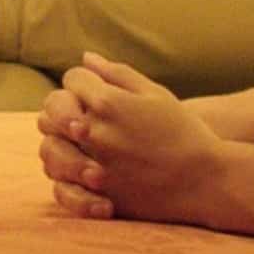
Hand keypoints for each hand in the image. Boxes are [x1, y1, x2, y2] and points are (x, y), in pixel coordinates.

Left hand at [38, 52, 219, 223]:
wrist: (205, 180)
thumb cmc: (184, 132)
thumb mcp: (156, 94)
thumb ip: (117, 74)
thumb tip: (86, 58)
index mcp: (108, 102)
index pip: (73, 79)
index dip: (82, 80)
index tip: (93, 88)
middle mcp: (94, 133)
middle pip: (52, 110)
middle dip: (64, 106)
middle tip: (79, 112)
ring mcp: (92, 166)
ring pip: (48, 147)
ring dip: (59, 140)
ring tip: (79, 141)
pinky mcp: (95, 194)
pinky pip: (60, 183)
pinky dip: (64, 173)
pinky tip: (81, 166)